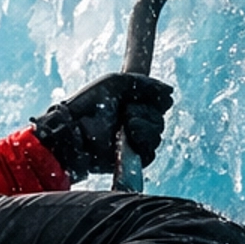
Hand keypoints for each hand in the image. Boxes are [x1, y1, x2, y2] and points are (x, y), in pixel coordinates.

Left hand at [31, 72, 173, 180]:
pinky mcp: (130, 159)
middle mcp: (135, 125)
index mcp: (133, 106)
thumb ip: (147, 85)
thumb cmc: (89, 103)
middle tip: (127, 110)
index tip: (139, 96)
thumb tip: (171, 93)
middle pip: (160, 121)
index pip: (160, 104)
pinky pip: (149, 153)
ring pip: (157, 136)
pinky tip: (129, 133)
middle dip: (146, 112)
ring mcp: (133, 143)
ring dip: (144, 126)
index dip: (155, 99)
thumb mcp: (118, 83)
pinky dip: (143, 141)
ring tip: (125, 122)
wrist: (74, 126)